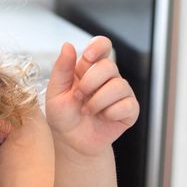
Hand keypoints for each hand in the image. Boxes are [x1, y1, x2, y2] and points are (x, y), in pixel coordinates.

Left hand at [44, 37, 139, 157]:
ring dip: (97, 101)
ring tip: (87, 111)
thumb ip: (62, 69)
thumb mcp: (56, 92)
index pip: (103, 45)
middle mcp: (108, 77)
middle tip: (78, 97)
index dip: (99, 46)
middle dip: (90, 83)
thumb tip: (68, 45)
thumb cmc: (63, 116)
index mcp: (89, 68)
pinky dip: (110, 113)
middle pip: (109, 66)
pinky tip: (102, 117)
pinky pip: (127, 104)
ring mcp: (121, 93)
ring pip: (119, 85)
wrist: (72, 142)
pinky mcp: (130, 109)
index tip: (88, 57)